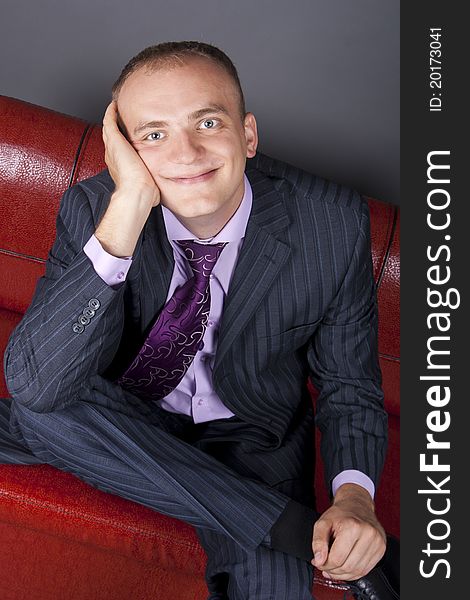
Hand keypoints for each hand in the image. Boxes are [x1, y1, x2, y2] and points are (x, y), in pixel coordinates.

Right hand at [96, 102, 160, 256]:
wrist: (137, 193)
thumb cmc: (144, 195)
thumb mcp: (150, 187)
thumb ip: (153, 184)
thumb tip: (162, 193)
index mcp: (120, 166)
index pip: (119, 149)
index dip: (122, 141)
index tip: (129, 135)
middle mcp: (113, 155)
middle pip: (111, 136)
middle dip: (116, 125)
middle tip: (121, 115)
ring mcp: (112, 147)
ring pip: (108, 126)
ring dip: (112, 116)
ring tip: (117, 106)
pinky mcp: (114, 139)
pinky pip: (109, 119)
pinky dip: (112, 111)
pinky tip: (116, 103)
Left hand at [311, 483, 385, 580]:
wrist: (357, 505)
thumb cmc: (340, 514)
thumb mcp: (323, 522)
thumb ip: (318, 541)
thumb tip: (319, 560)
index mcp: (352, 526)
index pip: (337, 558)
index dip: (325, 564)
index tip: (319, 562)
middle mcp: (368, 534)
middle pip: (348, 567)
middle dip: (333, 570)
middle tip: (326, 565)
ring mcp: (377, 542)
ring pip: (357, 571)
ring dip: (343, 574)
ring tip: (335, 567)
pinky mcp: (381, 549)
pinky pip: (366, 570)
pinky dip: (353, 573)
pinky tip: (345, 567)